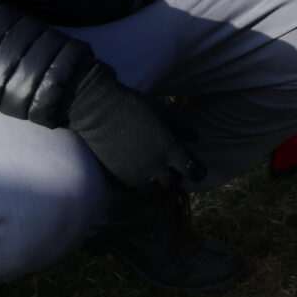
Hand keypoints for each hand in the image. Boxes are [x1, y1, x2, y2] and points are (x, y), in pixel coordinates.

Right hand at [67, 65, 209, 191]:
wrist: (98, 110)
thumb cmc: (134, 106)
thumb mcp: (163, 111)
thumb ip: (182, 127)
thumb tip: (195, 139)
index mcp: (170, 148)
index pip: (193, 170)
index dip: (198, 172)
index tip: (197, 170)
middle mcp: (155, 166)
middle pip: (173, 183)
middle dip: (175, 176)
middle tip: (171, 167)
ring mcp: (136, 175)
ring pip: (154, 190)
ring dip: (156, 182)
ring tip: (153, 171)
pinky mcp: (119, 179)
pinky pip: (135, 189)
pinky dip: (139, 183)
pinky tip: (136, 171)